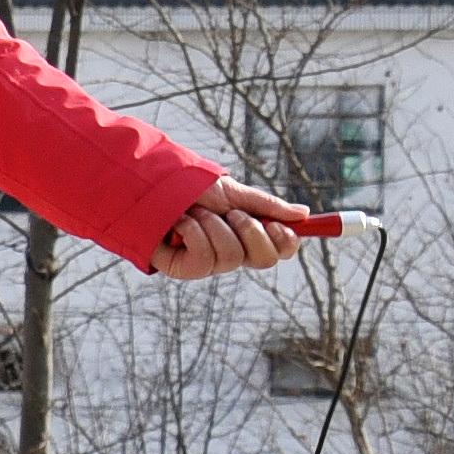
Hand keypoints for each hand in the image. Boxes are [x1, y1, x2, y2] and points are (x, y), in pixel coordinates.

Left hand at [153, 181, 322, 281]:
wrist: (151, 185)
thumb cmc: (190, 188)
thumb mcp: (232, 192)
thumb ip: (266, 205)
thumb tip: (303, 214)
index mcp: (246, 235)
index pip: (279, 250)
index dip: (285, 242)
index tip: (279, 225)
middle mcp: (231, 253)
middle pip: (265, 260)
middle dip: (252, 232)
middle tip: (233, 213)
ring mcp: (208, 264)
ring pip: (232, 257)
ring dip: (216, 227)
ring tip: (198, 212)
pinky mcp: (185, 269)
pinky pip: (205, 261)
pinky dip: (196, 234)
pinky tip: (182, 223)